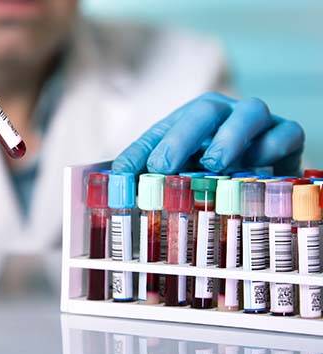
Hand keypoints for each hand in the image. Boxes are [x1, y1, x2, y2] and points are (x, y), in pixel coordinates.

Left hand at [112, 92, 304, 174]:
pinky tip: (255, 166)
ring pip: (249, 111)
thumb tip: (118, 188)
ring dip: (229, 137)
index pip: (160, 132)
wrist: (269, 175)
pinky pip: (285, 132)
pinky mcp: (287, 134)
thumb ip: (152, 180)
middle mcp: (222, 114)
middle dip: (180, 138)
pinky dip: (270, 147)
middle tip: (163, 166)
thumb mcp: (182, 177)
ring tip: (214, 164)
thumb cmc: (217, 175)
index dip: (139, 153)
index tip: (122, 176)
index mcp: (189, 122)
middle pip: (202, 111)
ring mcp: (256, 121)